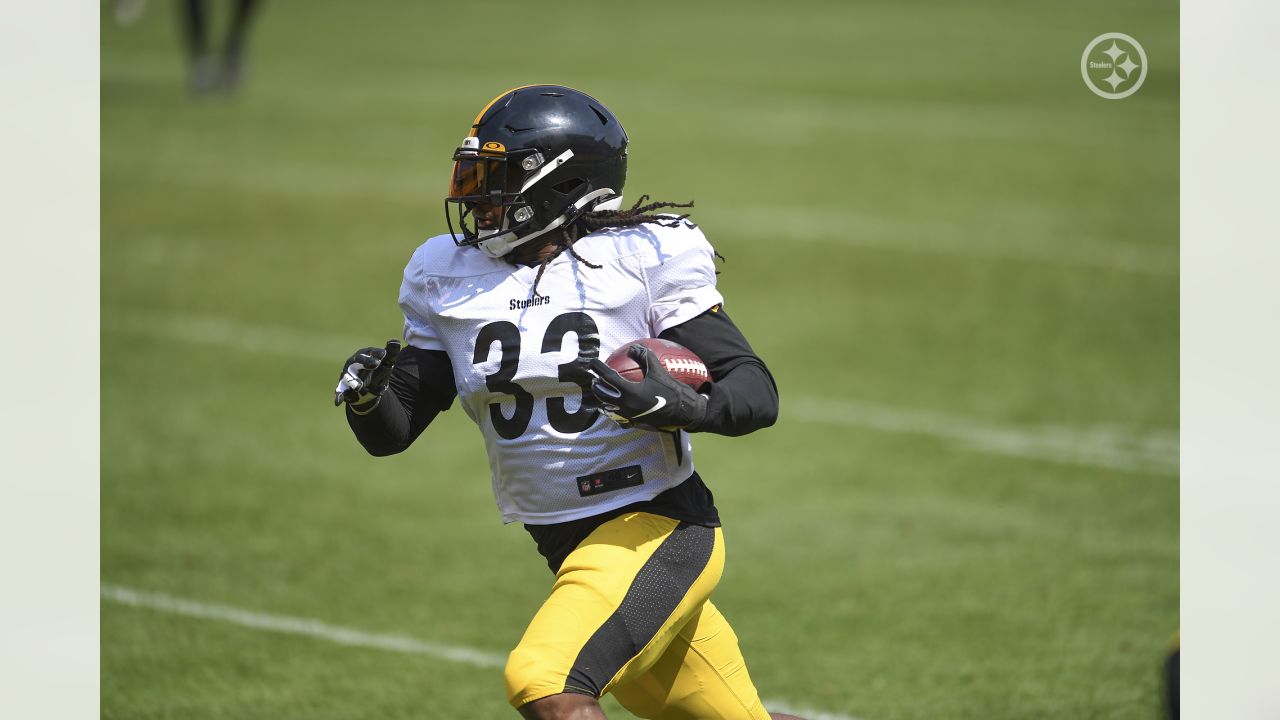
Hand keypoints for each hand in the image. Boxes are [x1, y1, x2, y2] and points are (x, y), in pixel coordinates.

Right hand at [334, 340, 401, 412]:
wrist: (369, 388)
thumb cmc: (377, 371)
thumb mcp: (386, 363)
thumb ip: (391, 353)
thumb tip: (395, 341)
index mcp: (365, 355)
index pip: (370, 352)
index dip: (376, 353)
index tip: (384, 354)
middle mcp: (354, 363)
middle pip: (358, 360)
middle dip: (366, 361)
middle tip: (376, 364)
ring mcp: (348, 374)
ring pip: (348, 376)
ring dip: (353, 381)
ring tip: (359, 387)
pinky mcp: (344, 386)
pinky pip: (340, 390)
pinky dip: (338, 395)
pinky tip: (338, 401)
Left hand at [589, 344, 707, 430]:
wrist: (685, 411)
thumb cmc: (672, 390)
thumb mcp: (658, 370)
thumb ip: (644, 357)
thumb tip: (633, 348)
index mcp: (630, 392)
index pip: (608, 378)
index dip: (598, 368)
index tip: (592, 362)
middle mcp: (626, 406)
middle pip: (603, 395)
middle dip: (596, 385)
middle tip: (594, 378)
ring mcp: (630, 416)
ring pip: (608, 407)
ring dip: (603, 398)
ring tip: (602, 390)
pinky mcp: (635, 423)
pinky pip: (618, 417)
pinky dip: (613, 410)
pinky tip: (615, 406)